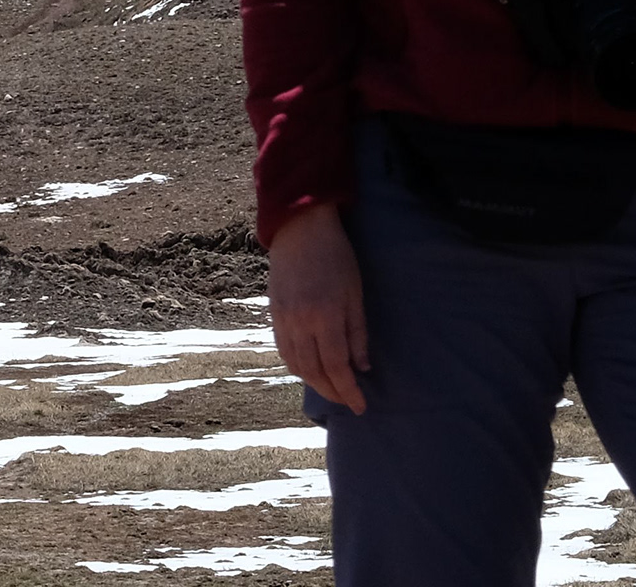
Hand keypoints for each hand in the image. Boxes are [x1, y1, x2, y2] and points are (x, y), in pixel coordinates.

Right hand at [267, 206, 369, 414]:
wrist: (299, 229)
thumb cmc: (336, 257)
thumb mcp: (355, 293)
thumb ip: (357, 332)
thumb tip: (362, 367)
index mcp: (324, 316)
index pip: (336, 366)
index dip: (348, 391)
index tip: (361, 407)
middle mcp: (300, 322)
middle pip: (314, 371)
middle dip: (333, 392)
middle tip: (349, 402)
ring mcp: (283, 318)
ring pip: (296, 365)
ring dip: (314, 383)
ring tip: (332, 389)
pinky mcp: (273, 313)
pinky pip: (283, 350)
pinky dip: (297, 367)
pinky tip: (310, 370)